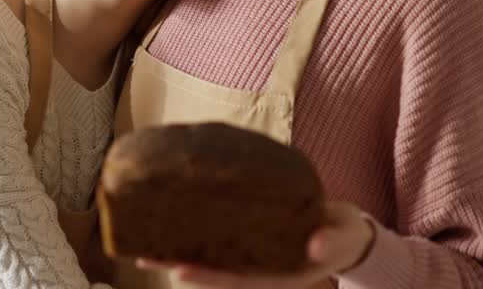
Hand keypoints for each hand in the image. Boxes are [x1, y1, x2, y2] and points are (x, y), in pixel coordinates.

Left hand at [135, 201, 375, 287]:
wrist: (342, 230)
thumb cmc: (341, 237)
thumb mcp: (342, 240)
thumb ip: (332, 242)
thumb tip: (316, 245)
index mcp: (274, 274)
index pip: (235, 278)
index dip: (206, 275)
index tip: (177, 269)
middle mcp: (254, 265)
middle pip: (210, 266)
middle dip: (176, 261)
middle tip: (141, 256)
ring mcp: (247, 249)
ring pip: (206, 249)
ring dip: (175, 243)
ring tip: (140, 234)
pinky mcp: (245, 229)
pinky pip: (215, 226)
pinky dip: (193, 219)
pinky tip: (172, 204)